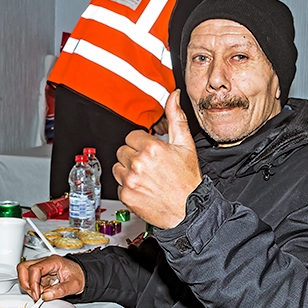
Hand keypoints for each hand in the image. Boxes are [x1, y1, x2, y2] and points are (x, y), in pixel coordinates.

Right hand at [17, 255, 84, 300]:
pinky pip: (29, 280)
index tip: (37, 295)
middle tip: (35, 294)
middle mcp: (45, 262)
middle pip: (24, 267)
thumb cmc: (78, 276)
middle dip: (26, 283)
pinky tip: (42, 292)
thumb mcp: (74, 285)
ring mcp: (41, 267)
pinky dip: (32, 288)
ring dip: (28, 286)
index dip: (33, 283)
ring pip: (24, 273)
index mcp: (53, 261)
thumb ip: (60, 290)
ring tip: (40, 294)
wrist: (81, 274)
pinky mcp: (39, 274)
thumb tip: (46, 295)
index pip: (35, 268)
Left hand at [113, 90, 202, 227]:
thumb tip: (174, 96)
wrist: (189, 211)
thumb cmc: (188, 181)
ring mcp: (130, 180)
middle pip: (123, 151)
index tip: (150, 151)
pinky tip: (143, 188)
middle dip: (134, 156)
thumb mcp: (186, 145)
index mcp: (152, 148)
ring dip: (128, 170)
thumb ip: (176, 118)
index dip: (142, 143)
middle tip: (150, 166)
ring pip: (118, 167)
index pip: (132, 136)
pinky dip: (128, 187)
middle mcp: (138, 163)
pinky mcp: (126, 195)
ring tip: (146, 177)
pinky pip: (119, 185)